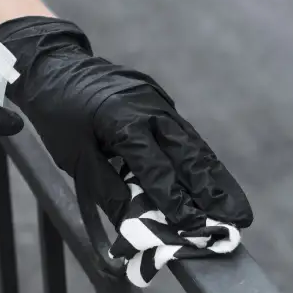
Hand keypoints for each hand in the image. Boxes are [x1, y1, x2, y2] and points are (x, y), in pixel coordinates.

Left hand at [0, 17, 251, 280]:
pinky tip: (213, 178)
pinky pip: (183, 133)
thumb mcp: (73, 155)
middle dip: (214, 190)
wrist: (54, 66)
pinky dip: (199, 158)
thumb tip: (134, 223)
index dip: (176, 201)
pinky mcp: (158, 99)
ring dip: (215, 176)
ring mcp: (157, 100)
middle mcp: (148, 108)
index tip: (194, 227)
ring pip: (193, 143)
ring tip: (236, 205)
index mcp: (124, 121)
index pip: (157, 168)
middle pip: (189, 154)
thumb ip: (106, 188)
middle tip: (238, 219)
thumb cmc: (58, 114)